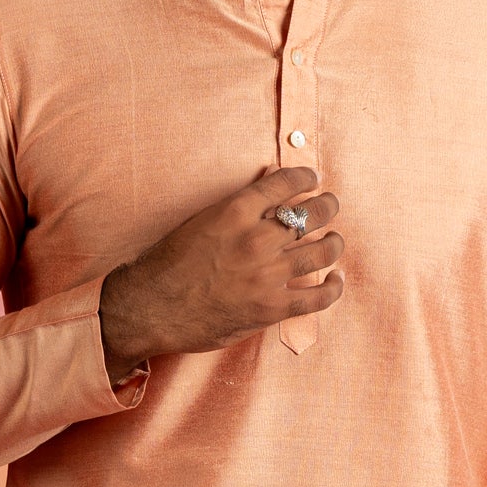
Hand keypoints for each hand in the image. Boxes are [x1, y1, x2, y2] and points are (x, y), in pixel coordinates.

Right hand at [98, 167, 342, 381]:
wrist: (150, 308)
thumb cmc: (167, 264)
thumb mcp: (199, 221)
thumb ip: (235, 209)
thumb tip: (265, 192)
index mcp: (236, 211)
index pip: (285, 184)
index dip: (306, 179)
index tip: (313, 180)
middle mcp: (257, 239)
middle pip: (311, 215)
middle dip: (326, 207)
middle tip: (329, 206)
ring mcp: (267, 275)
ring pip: (321, 252)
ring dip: (334, 242)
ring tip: (335, 240)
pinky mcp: (271, 308)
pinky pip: (317, 297)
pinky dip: (333, 288)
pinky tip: (336, 279)